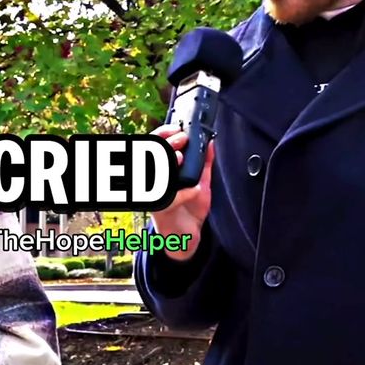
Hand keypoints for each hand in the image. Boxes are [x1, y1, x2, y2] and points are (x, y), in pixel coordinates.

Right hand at [149, 127, 214, 261]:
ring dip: (167, 164)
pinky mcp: (160, 208)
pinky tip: (194, 190)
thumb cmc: (189, 208)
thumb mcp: (201, 182)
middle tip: (181, 141)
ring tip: (179, 159)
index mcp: (163, 169)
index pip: (156, 146)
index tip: (177, 129)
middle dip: (167, 145)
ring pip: (155, 174)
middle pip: (152, 156)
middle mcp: (154, 180)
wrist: (187, 235)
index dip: (163, 134)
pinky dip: (184, 193)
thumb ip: (205, 163)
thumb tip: (211, 142)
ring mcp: (155, 194)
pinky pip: (170, 198)